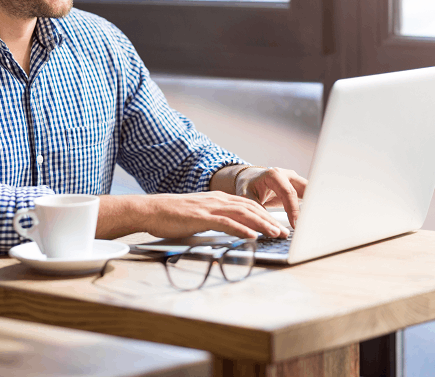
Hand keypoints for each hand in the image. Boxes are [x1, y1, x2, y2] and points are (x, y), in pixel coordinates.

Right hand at [143, 192, 288, 239]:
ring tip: (274, 234)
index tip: (278, 225)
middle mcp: (217, 200)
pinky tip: (251, 236)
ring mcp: (210, 207)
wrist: (151, 210)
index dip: (266, 215)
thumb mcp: (199, 214)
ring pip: (243, 214)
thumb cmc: (172, 215)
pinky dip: (241, 229)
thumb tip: (231, 230)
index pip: (248, 205)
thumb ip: (215, 219)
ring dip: (261, 225)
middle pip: (250, 208)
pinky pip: (225, 223)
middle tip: (284, 233)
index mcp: (218, 199)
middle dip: (270, 221)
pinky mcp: (201, 217)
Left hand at [235, 166, 306, 228]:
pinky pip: (308, 196)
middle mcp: (287, 175)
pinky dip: (311, 207)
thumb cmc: (248, 185)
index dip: (293, 208)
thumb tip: (269, 225)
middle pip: (304, 189)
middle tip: (311, 222)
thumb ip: (256, 208)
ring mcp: (295, 181)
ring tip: (315, 221)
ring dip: (313, 206)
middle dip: (310, 204)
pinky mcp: (298, 188)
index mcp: (274, 175)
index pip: (288, 192)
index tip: (295, 223)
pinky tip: (313, 219)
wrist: (250, 179)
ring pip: (310, 192)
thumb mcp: (246, 196)